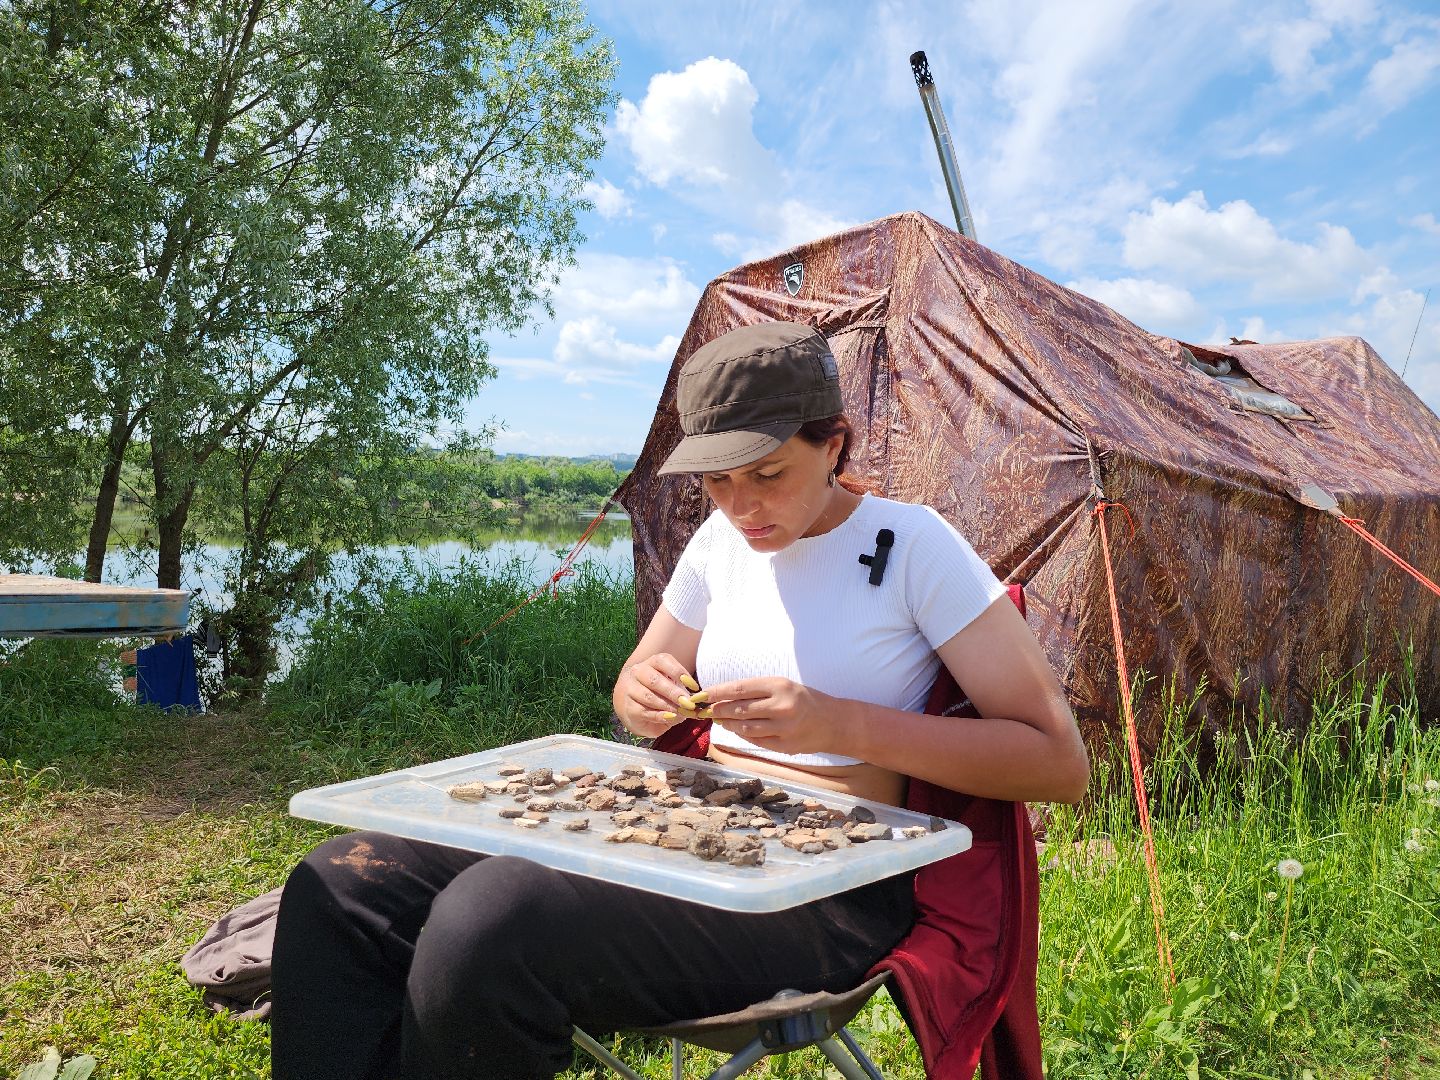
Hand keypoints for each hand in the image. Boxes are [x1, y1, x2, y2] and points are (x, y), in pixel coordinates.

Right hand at [616, 653, 693, 738]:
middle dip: (673, 692)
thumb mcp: (673, 686)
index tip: (694, 687)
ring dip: (668, 705)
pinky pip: (645, 712)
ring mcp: (631, 689)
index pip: (663, 661)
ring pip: (649, 697)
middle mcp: (639, 672)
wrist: (636, 705)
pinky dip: (660, 716)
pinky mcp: (629, 707)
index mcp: (652, 662)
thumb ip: (684, 690)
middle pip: (655, 680)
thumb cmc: (661, 692)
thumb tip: (697, 700)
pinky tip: (671, 717)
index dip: (679, 672)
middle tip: (688, 702)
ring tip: (682, 712)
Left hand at [703, 677, 842, 755]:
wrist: (834, 723)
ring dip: (728, 724)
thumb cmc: (805, 700)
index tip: (702, 695)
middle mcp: (781, 706)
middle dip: (718, 710)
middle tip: (706, 710)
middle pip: (739, 710)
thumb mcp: (783, 686)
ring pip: (744, 728)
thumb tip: (723, 697)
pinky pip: (756, 741)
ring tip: (720, 720)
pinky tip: (737, 729)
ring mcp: (784, 728)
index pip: (739, 689)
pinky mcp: (785, 746)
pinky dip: (743, 735)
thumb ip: (756, 691)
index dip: (717, 692)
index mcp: (779, 686)